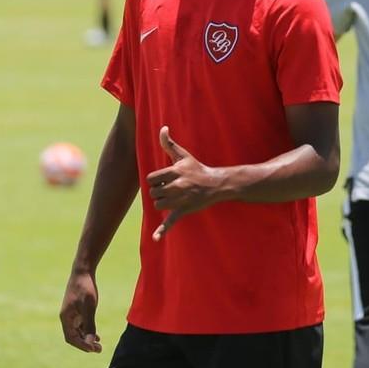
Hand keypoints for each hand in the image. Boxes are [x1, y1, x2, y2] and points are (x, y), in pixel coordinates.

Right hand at [59, 271, 101, 352]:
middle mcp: (66, 317)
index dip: (82, 345)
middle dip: (85, 344)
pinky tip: (96, 335)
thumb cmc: (85, 288)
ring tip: (99, 345)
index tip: (93, 349)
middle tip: (99, 349)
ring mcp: (71, 313)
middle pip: (74, 336)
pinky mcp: (76, 309)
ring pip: (77, 331)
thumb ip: (89, 325)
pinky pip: (80, 325)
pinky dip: (87, 331)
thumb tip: (89, 342)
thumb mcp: (89, 307)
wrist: (83, 271)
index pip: (71, 338)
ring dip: (87, 339)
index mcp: (66, 318)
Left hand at [147, 126, 224, 240]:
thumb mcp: (184, 155)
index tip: (165, 179)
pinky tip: (156, 239)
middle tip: (171, 189)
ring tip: (173, 198)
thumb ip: (169, 143)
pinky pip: (171, 222)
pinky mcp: (184, 210)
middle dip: (159, 191)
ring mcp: (181, 199)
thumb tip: (162, 128)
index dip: (156, 179)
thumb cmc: (197, 169)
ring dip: (162, 202)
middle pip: (153, 192)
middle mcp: (177, 185)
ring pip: (158, 204)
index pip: (151, 178)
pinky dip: (163, 231)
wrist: (217, 184)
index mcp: (175, 171)